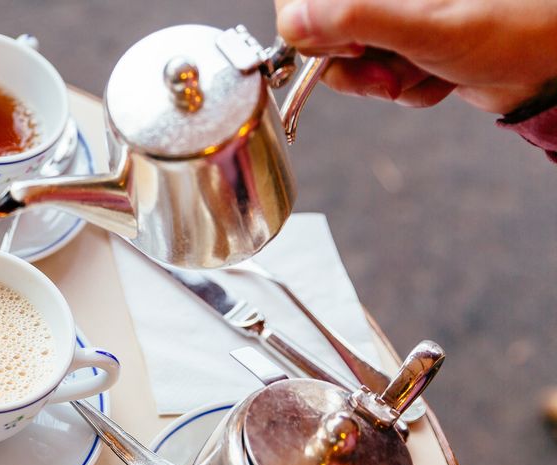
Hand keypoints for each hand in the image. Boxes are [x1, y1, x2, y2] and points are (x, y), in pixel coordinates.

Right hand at [275, 0, 556, 112]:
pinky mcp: (405, 41)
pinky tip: (436, 76)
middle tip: (386, 74)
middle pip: (321, 33)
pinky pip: (376, 75)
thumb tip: (294, 22)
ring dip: (383, 81)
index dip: (314, 29)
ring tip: (421, 74)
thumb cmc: (512, 29)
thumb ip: (354, 19)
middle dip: (354, 66)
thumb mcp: (424, 27)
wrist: (553, 61)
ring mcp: (392, 16)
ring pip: (349, 61)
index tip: (349, 48)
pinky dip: (405, 87)